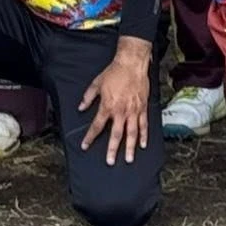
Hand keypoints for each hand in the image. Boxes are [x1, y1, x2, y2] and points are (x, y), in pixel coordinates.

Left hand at [78, 36, 152, 164]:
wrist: (132, 63)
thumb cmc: (114, 72)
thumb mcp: (96, 83)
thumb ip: (88, 97)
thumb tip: (81, 107)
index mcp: (107, 106)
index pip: (97, 126)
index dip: (90, 137)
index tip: (85, 146)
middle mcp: (120, 111)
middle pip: (116, 135)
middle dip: (112, 149)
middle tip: (110, 161)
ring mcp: (133, 111)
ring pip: (131, 133)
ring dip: (129, 147)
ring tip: (128, 159)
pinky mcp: (143, 108)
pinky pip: (144, 124)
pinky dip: (144, 135)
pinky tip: (142, 145)